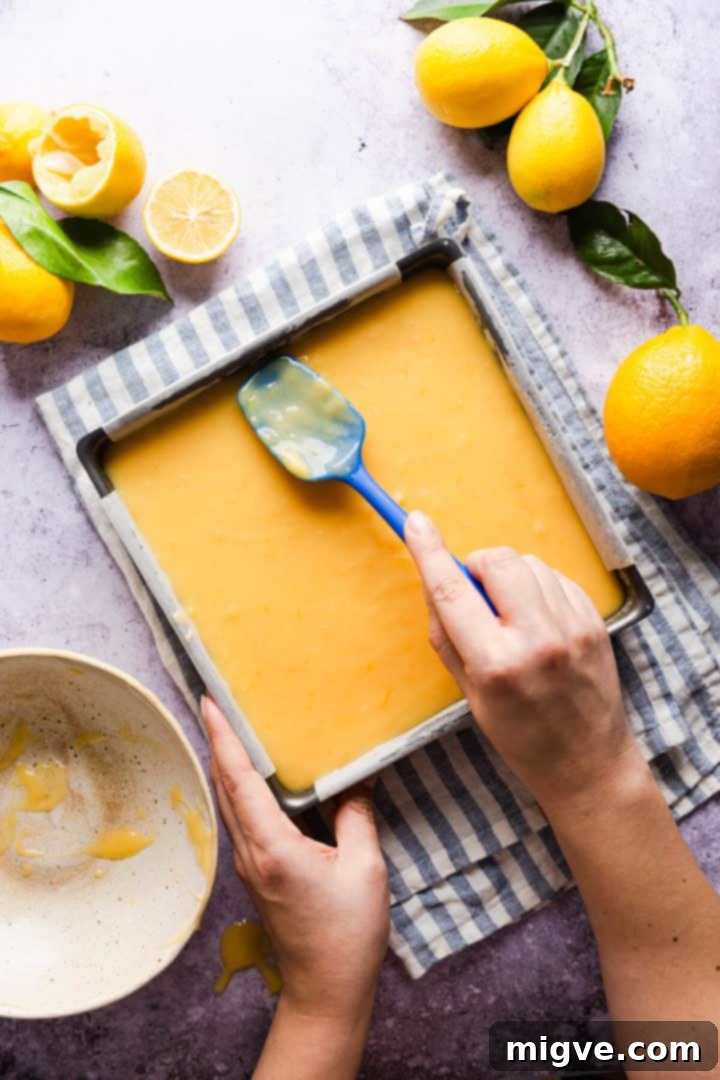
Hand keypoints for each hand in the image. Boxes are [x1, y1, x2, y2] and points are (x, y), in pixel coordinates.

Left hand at [202, 697, 389, 1023]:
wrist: (325, 990)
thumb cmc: (348, 934)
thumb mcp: (364, 868)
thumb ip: (356, 816)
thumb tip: (357, 776)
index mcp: (273, 847)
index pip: (240, 779)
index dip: (223, 737)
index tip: (209, 702)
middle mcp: (251, 853)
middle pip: (224, 786)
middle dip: (216, 741)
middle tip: (215, 702)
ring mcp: (249, 865)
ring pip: (228, 803)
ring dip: (225, 764)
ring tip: (229, 730)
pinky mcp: (257, 874)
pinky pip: (240, 819)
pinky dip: (238, 788)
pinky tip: (251, 779)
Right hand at [404, 511, 642, 816]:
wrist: (587, 761)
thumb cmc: (519, 734)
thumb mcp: (468, 692)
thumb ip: (448, 634)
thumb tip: (436, 580)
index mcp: (496, 664)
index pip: (452, 592)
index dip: (429, 552)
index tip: (415, 523)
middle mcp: (537, 639)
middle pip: (498, 562)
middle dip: (479, 567)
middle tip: (478, 596)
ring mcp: (572, 627)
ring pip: (528, 564)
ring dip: (510, 578)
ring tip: (512, 617)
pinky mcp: (595, 621)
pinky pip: (555, 577)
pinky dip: (538, 588)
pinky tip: (538, 621)